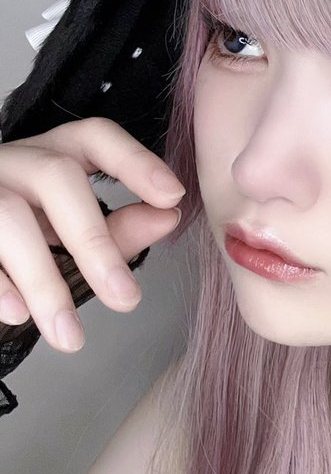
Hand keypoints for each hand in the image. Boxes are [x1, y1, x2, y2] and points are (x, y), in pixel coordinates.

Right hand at [0, 117, 184, 351]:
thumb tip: (167, 218)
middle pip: (56, 178)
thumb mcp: (72, 228)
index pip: (97, 137)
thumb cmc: (25, 233)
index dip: (135, 161)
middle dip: (95, 242)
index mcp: (56, 152)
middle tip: (126, 300)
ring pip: (9, 216)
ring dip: (44, 281)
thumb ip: (119, 228)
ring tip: (70, 336)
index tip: (172, 196)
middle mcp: (17, 160)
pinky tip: (19, 315)